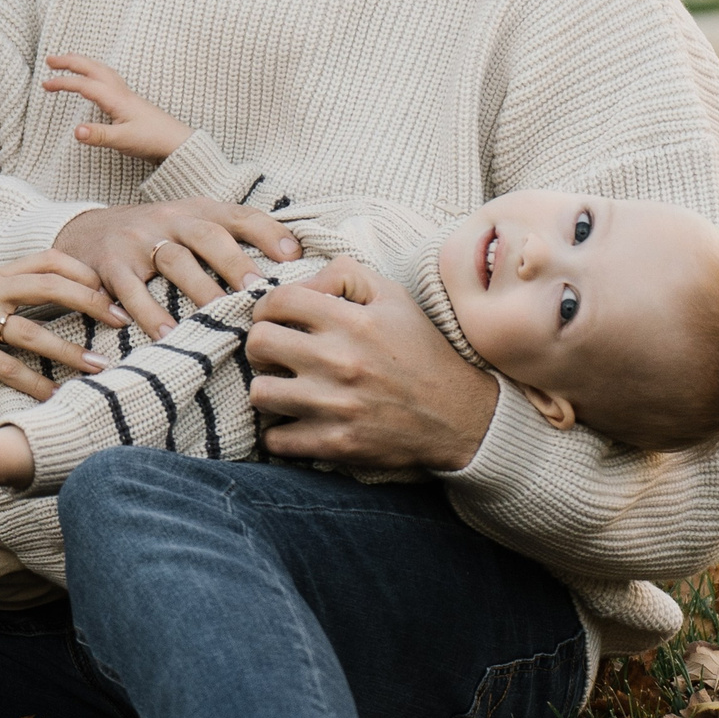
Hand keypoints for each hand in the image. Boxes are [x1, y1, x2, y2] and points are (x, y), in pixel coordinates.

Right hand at [0, 252, 123, 400]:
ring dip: (69, 350)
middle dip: (89, 302)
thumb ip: (11, 293)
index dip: (81, 270)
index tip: (110, 289)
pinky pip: (5, 368)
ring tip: (99, 366)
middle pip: (47, 286)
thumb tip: (60, 298)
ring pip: (30, 332)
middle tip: (120, 320)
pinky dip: (34, 383)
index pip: (46, 260)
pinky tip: (55, 395)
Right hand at [43, 54, 192, 161]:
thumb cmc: (153, 140)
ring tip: (68, 61)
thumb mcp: (122, 140)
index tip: (45, 84)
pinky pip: (108, 77)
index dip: (63, 83)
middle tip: (50, 59)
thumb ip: (98, 135)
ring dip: (83, 63)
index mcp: (115, 98)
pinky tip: (93, 79)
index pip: (84, 84)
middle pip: (92, 68)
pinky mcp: (130, 101)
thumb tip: (75, 130)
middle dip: (70, 61)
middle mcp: (120, 92)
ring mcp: (126, 94)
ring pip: (101, 70)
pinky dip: (95, 71)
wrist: (178, 142)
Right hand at [54, 200, 299, 336]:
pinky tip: (164, 335)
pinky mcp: (110, 264)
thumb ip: (229, 239)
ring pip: (173, 260)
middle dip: (234, 262)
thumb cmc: (154, 238)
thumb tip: (292, 270)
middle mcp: (169, 219)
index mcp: (196, 211)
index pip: (237, 214)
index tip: (293, 256)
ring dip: (198, 290)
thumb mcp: (188, 226)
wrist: (84, 231)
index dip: (267, 232)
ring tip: (217, 321)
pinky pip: (130, 288)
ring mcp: (138, 240)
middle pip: (207, 235)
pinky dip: (147, 312)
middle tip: (256, 292)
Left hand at [245, 258, 498, 469]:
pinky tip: (294, 422)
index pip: (277, 300)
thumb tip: (302, 281)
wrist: (460, 416)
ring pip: (260, 392)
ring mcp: (336, 405)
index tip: (275, 319)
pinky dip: (278, 434)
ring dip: (267, 389)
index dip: (266, 307)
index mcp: (353, 322)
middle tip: (276, 353)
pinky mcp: (337, 443)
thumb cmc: (422, 351)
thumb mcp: (394, 297)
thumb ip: (345, 274)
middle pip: (258, 343)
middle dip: (261, 346)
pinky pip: (276, 440)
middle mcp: (340, 361)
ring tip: (284, 388)